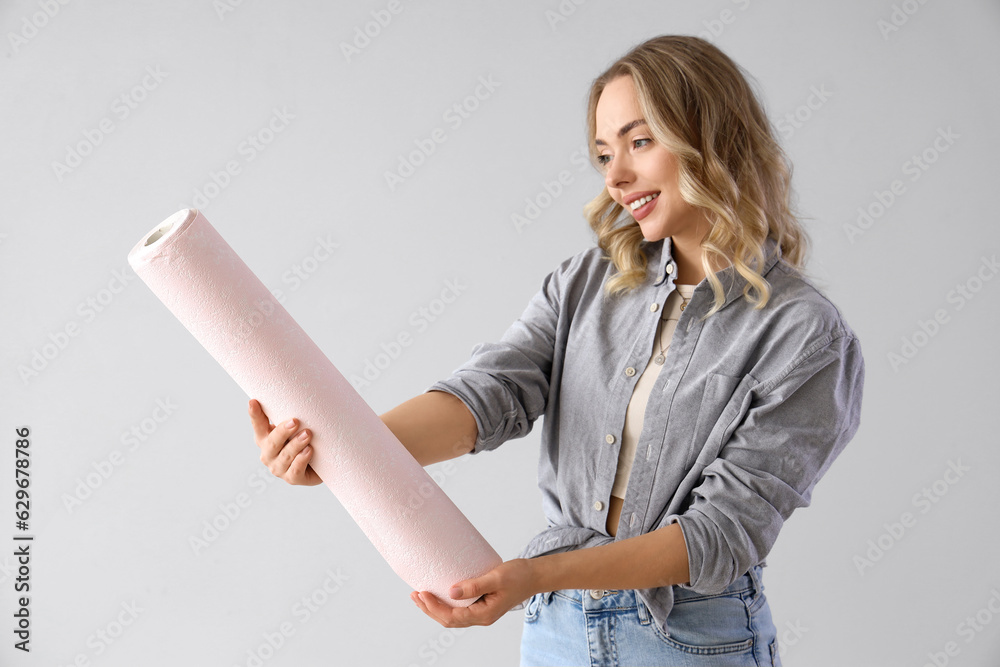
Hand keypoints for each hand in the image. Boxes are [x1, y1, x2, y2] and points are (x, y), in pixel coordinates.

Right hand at [249, 398, 322, 485]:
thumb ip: (292, 412)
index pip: (258, 424)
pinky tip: (308, 451)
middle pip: (271, 442)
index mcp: (265, 437)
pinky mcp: (292, 478)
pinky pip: (295, 470)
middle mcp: (268, 453)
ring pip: (285, 456)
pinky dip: (301, 460)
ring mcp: (279, 468)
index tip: (253, 401)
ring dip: (296, 444)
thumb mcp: (297, 426)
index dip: (255, 414)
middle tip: (295, 421)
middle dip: (282, 432)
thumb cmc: (306, 439)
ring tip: (308, 434)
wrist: (321, 464)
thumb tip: (300, 387)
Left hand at [410, 558, 537, 627]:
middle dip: (429, 609)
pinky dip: (445, 604)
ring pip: (452, 616)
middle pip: (448, 620)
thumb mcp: (496, 578)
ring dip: (435, 607)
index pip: (452, 616)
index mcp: (484, 614)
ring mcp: (481, 612)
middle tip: (414, 594)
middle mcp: (481, 617)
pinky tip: (439, 594)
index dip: (433, 607)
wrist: (534, 576)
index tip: (421, 593)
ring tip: (420, 595)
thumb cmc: (518, 576)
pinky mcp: (481, 605)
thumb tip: (451, 591)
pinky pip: (459, 609)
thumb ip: (474, 585)